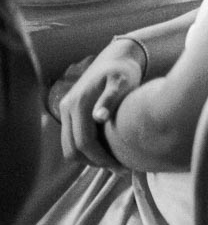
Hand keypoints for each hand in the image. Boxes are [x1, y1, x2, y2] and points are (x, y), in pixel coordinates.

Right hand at [55, 40, 143, 168]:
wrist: (116, 56)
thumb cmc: (124, 71)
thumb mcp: (123, 82)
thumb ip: (111, 98)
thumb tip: (99, 117)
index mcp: (79, 104)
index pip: (83, 142)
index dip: (100, 158)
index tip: (121, 166)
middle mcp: (67, 107)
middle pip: (72, 149)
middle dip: (94, 162)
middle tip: (119, 169)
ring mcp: (66, 109)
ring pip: (69, 145)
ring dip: (88, 158)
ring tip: (113, 163)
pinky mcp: (70, 110)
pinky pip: (72, 137)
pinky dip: (85, 148)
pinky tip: (106, 150)